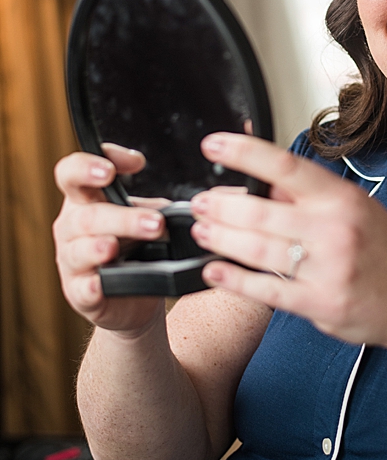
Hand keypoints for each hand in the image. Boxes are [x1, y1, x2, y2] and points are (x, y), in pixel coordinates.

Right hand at [53, 144, 167, 333]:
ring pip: (80, 246)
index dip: (93, 162)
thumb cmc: (145, 248)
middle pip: (84, 212)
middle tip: (155, 219)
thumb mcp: (162, 217)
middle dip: (121, 214)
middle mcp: (74, 226)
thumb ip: (186, 202)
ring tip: (128, 245)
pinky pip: (82, 286)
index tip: (135, 162)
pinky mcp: (80, 292)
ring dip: (107, 244)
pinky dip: (93, 283)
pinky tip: (104, 281)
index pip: (75, 171)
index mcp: (89, 199)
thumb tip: (240, 193)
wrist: (135, 298)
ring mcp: (73, 259)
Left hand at [190, 133, 386, 347]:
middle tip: (200, 204)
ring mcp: (328, 268)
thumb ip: (313, 198)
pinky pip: (266, 289)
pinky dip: (233, 279)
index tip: (212, 145)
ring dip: (221, 239)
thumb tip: (263, 181)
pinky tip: (215, 271)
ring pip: (257, 250)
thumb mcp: (361, 211)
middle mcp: (337, 230)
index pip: (287, 167)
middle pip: (261, 212)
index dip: (244, 153)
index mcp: (345, 200)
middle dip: (220, 206)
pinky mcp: (319, 302)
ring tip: (202, 231)